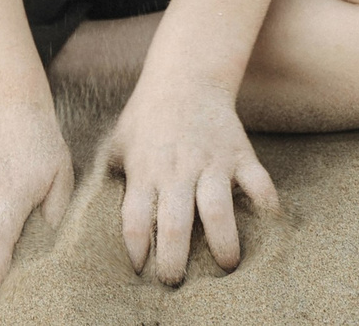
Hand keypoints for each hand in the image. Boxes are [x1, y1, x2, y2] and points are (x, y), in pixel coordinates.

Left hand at [108, 73, 275, 283]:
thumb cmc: (146, 117)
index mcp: (144, 171)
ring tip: (225, 265)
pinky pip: (258, 183)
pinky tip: (267, 226)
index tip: (140, 269)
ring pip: (216, 209)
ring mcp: (210, 162)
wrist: (184, 78)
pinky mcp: (239, 154)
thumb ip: (111, 180)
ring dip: (222, 243)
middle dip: (174, 259)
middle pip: (173, 224)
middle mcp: (176, 171)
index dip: (136, 249)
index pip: (134, 219)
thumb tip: (91, 217)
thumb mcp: (118, 144)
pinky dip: (266, 206)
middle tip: (175, 280)